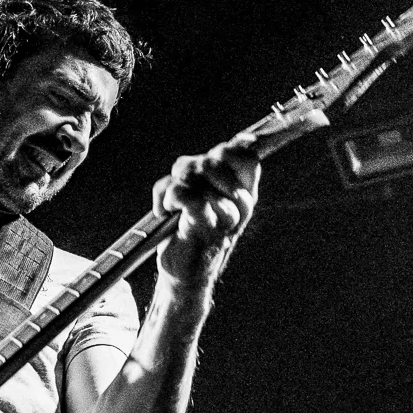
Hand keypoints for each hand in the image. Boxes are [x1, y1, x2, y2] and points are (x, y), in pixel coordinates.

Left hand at [152, 142, 259, 286]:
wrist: (184, 274)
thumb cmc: (192, 230)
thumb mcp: (208, 192)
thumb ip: (217, 167)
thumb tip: (245, 138)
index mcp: (247, 195)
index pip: (246, 157)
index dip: (222, 154)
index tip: (206, 169)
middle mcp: (241, 205)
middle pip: (213, 160)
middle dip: (187, 169)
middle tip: (180, 188)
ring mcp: (224, 217)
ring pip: (194, 174)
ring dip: (173, 185)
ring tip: (171, 204)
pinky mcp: (202, 227)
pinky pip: (184, 193)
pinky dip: (167, 197)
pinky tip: (165, 211)